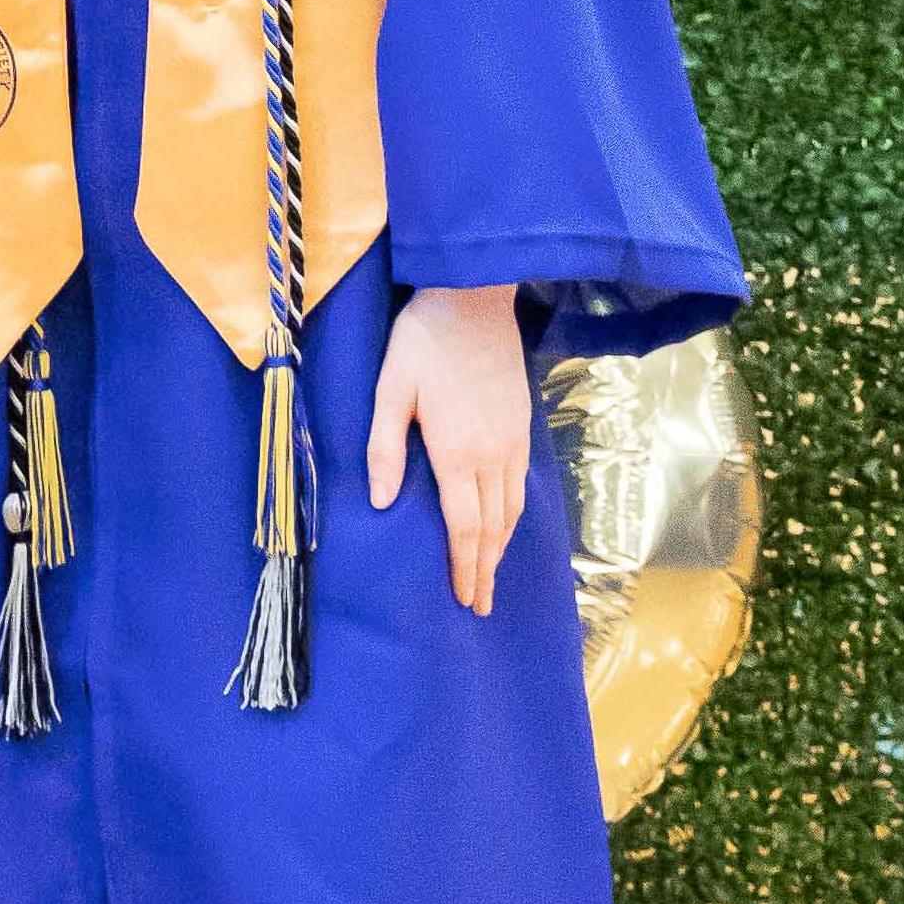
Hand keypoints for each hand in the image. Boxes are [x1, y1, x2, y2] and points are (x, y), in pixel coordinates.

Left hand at [368, 284, 529, 614]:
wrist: (475, 298)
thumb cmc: (424, 341)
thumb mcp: (390, 389)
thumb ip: (385, 447)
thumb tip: (382, 503)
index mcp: (456, 451)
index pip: (464, 526)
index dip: (464, 566)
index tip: (465, 598)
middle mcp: (491, 454)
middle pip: (492, 526)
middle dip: (485, 569)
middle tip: (481, 605)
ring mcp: (512, 440)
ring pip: (512, 508)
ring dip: (502, 547)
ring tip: (493, 575)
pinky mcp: (522, 425)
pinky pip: (521, 484)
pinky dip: (514, 515)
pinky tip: (506, 523)